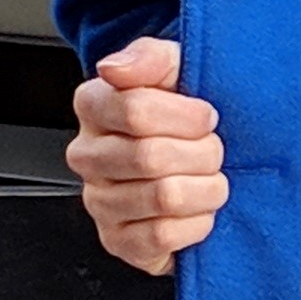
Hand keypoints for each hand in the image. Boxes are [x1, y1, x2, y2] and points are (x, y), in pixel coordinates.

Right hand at [67, 37, 227, 273]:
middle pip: (151, 157)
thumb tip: (114, 68)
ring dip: (206, 188)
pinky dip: (197, 223)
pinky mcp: (118, 241)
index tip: (207, 116)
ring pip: (163, 197)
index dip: (188, 116)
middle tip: (213, 150)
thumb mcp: (177, 68)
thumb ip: (150, 58)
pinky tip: (199, 209)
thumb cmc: (186, 113)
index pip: (135, 110)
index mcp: (93, 105)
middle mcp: (87, 155)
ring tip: (209, 178)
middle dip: (202, 153)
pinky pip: (162, 236)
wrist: (199, 157)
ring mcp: (99, 202)